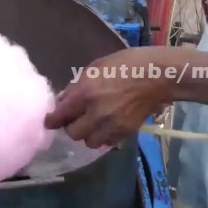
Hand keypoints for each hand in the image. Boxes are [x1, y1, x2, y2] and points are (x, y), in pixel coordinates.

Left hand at [46, 47, 179, 147]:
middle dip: (71, 127)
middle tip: (76, 118)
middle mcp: (96, 113)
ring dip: (88, 135)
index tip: (49, 122)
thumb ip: (77, 85)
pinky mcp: (126, 133)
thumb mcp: (96, 67)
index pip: (60, 115)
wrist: (158, 75)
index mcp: (85, 93)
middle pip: (73, 133)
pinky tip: (108, 126)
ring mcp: (112, 125)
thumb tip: (63, 100)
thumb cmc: (126, 63)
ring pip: (90, 142)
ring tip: (93, 124)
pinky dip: (105, 137)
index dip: (52, 120)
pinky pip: (108, 143)